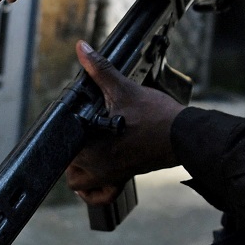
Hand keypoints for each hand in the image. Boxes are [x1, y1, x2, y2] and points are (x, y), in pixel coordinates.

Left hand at [63, 41, 180, 206]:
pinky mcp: (124, 177)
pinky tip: (97, 171)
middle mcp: (100, 168)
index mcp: (94, 151)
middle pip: (68, 169)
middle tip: (77, 132)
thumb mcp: (124, 89)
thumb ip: (99, 69)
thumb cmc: (156, 117)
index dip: (60, 137)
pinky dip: (96, 190)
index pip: (61, 152)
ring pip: (81, 184)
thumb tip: (82, 49)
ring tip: (84, 149)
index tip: (66, 125)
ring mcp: (112, 176)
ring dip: (79, 170)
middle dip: (68, 153)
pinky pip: (102, 195)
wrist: (185, 135)